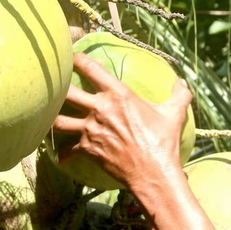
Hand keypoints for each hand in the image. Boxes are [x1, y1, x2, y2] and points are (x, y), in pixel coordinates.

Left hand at [52, 52, 192, 191]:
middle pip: (65, 92)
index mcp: (118, 94)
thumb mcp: (174, 114)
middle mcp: (99, 109)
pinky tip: (62, 156)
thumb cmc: (163, 142)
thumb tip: (182, 82)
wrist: (153, 173)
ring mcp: (90, 130)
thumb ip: (179, 94)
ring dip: (52, 117)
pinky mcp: (87, 149)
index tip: (71, 56)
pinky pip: (67, 149)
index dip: (77, 59)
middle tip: (51, 83)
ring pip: (58, 120)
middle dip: (56, 86)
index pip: (90, 68)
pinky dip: (63, 153)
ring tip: (48, 115)